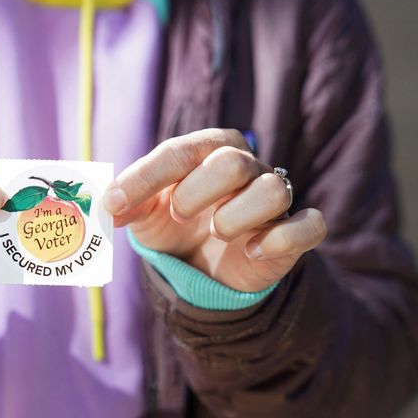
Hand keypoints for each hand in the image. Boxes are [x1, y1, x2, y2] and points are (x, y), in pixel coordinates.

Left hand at [103, 129, 326, 291]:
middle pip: (234, 162)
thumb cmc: (174, 225)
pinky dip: (279, 240)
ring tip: (217, 232)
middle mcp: (247, 167)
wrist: (204, 267)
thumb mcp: (145, 213)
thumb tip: (107, 206)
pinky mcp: (293, 233)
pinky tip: (252, 252)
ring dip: (235, 218)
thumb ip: (127, 202)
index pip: (181, 150)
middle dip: (196, 193)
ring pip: (274, 191)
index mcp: (209, 150)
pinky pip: (310, 225)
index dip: (145, 178)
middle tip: (180, 215)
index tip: (115, 206)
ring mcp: (274, 200)